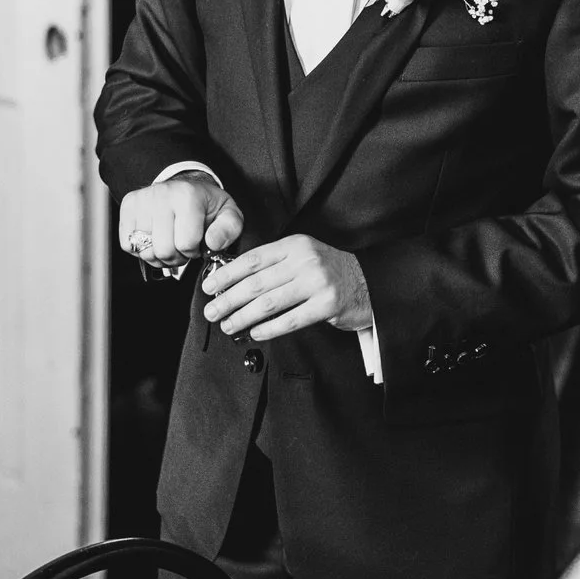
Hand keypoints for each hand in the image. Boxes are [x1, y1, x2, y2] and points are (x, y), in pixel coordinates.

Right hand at [119, 174, 243, 270]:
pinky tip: (154, 240)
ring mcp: (142, 199)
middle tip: (182, 246)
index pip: (186, 243)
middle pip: (163, 250)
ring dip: (159, 256)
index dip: (194, 251)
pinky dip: (142, 250)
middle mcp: (162, 194)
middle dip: (176, 256)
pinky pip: (127, 244)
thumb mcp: (228, 214)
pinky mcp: (128, 206)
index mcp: (188, 196)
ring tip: (169, 243)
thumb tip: (212, 243)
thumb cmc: (207, 205)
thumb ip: (229, 230)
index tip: (198, 242)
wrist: (187, 187)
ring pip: (145, 250)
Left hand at [200, 234, 370, 340]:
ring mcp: (318, 282)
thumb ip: (274, 264)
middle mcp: (305, 260)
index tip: (209, 287)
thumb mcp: (302, 257)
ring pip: (269, 303)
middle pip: (256, 283)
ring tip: (229, 326)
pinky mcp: (327, 305)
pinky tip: (255, 333)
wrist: (370, 283)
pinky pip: (290, 320)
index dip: (226, 275)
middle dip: (228, 300)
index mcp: (295, 244)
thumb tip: (233, 282)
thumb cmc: (329, 272)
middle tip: (212, 312)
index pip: (252, 259)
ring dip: (243, 317)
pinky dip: (269, 329)